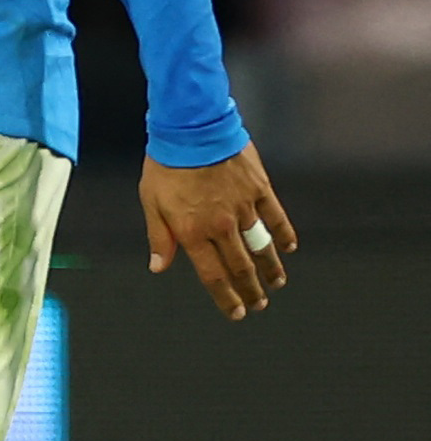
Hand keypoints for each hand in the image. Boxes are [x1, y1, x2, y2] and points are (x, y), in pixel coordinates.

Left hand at [140, 143, 297, 319]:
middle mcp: (222, 226)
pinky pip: (277, 218)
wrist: (191, 128)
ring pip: (262, 248)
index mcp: (193, 232)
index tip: (237, 313)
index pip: (213, 276)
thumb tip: (159, 267)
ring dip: (271, 269)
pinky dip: (285, 235)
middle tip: (260, 304)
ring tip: (276, 283)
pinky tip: (289, 247)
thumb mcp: (151, 201)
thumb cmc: (166, 163)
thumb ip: (159, 237)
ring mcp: (244, 209)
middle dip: (252, 290)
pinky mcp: (260, 190)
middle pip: (241, 267)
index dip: (226, 298)